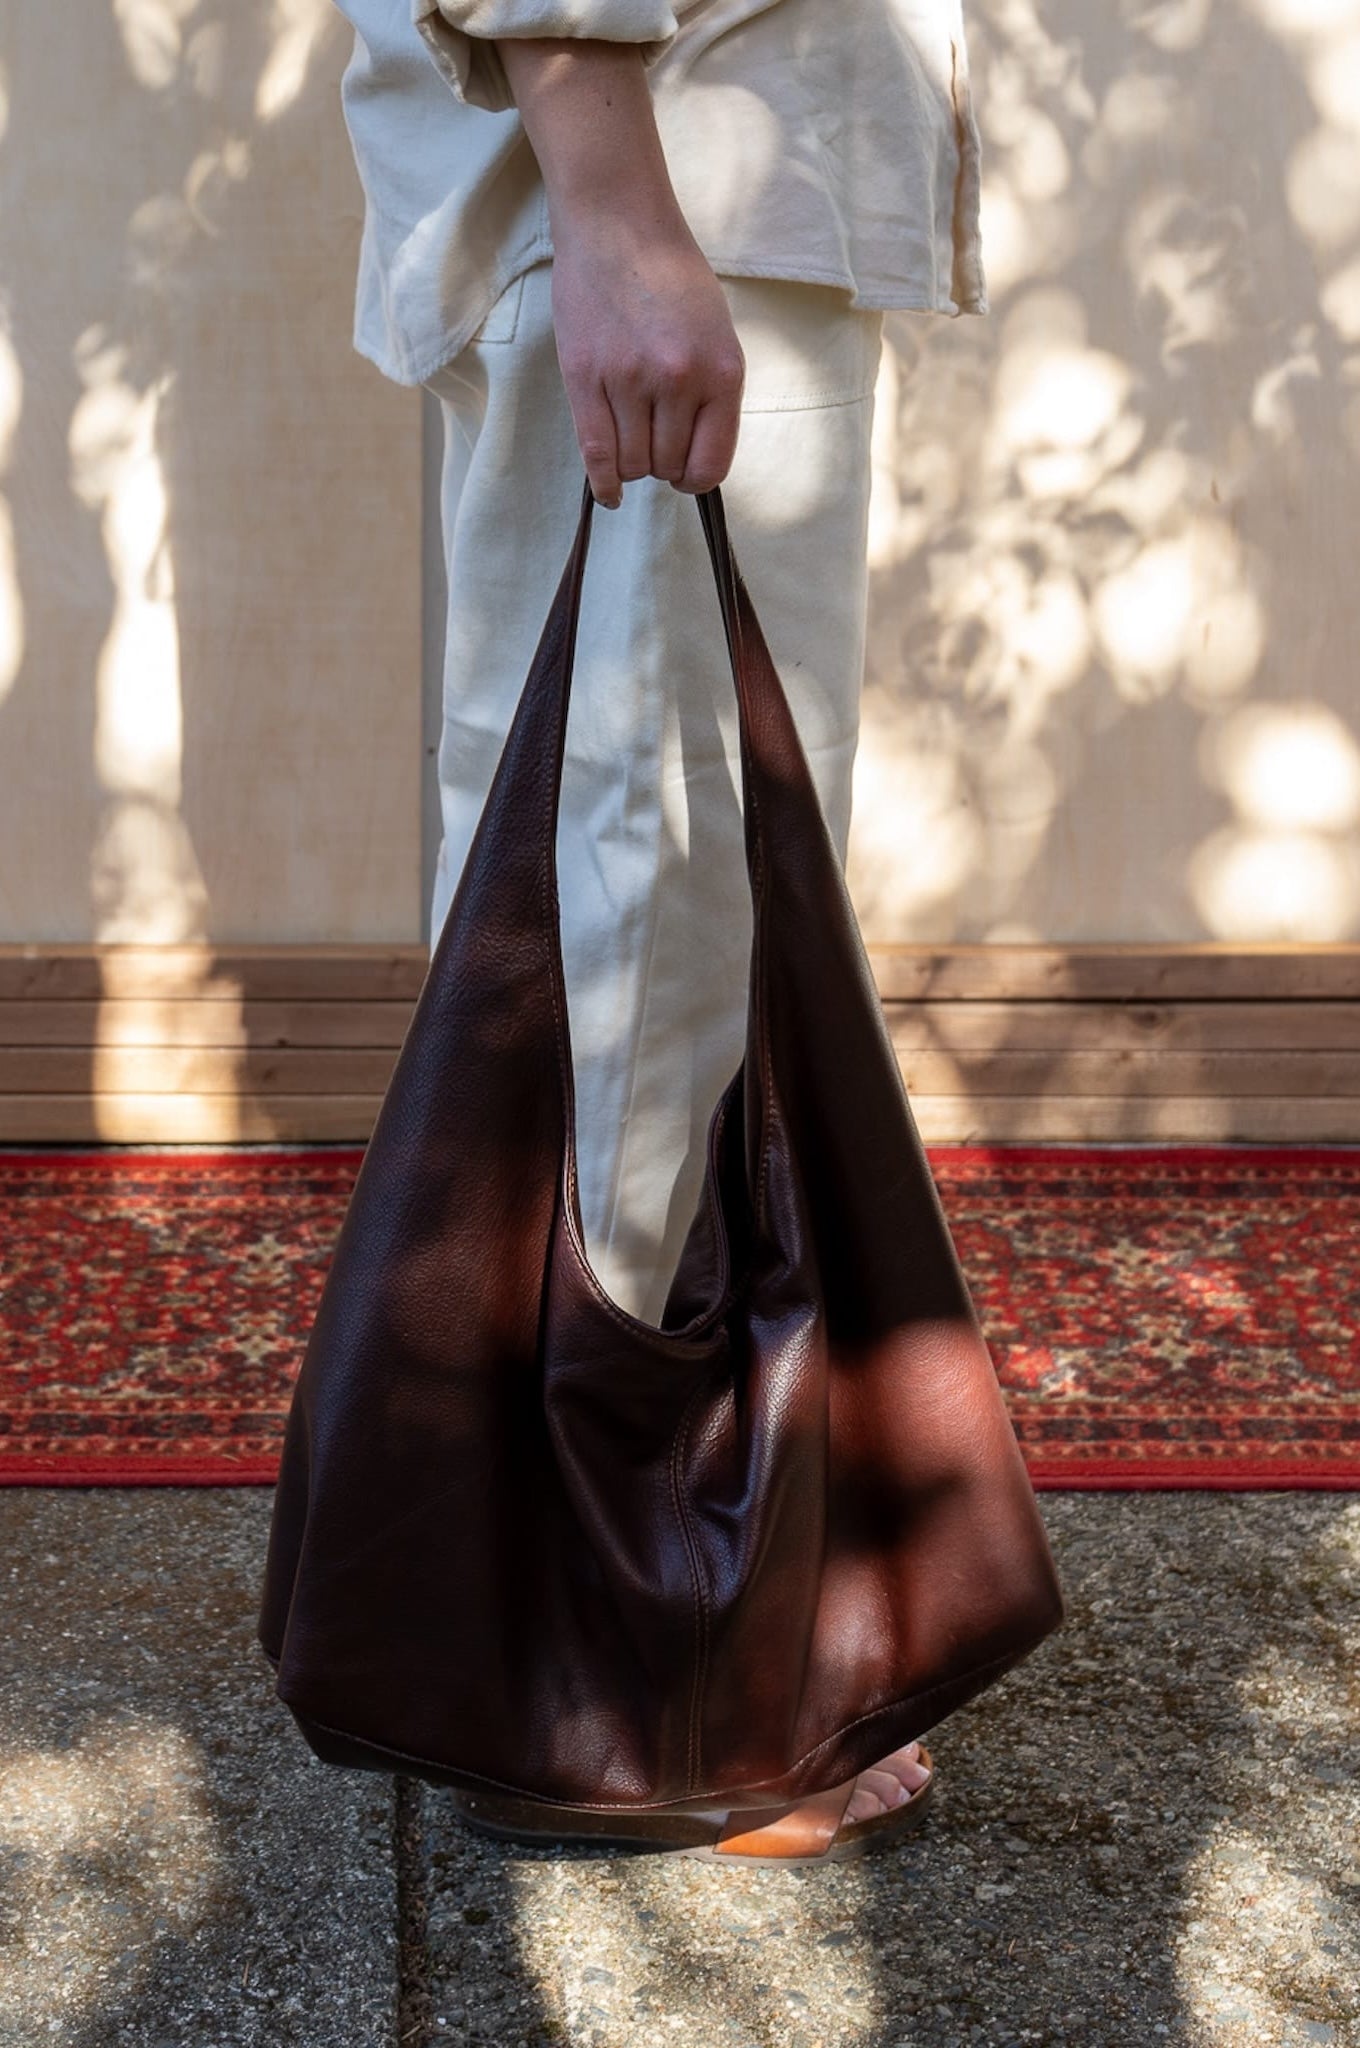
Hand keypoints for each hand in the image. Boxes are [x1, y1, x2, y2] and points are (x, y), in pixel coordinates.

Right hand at [491, 37, 745, 507]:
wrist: (618, 223)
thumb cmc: (671, 275)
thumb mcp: (715, 332)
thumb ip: (711, 393)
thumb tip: (696, 456)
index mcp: (721, 372)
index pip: (711, 464)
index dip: (697, 479)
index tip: (686, 475)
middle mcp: (678, 381)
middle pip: (667, 466)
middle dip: (662, 465)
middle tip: (654, 442)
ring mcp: (629, 380)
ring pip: (633, 462)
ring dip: (633, 464)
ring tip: (631, 440)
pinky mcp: (585, 377)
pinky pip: (596, 452)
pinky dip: (604, 482)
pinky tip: (610, 493)